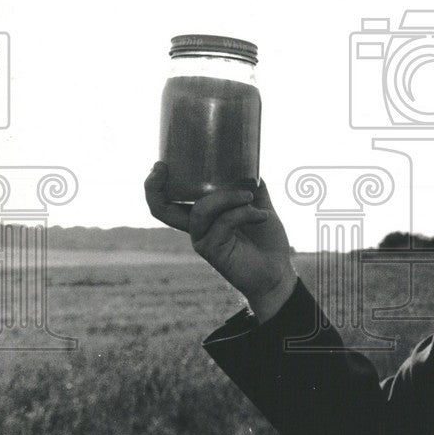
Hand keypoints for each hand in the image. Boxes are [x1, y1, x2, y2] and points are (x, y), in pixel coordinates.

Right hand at [144, 162, 297, 319]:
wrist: (278, 270)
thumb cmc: (266, 239)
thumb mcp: (260, 205)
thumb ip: (252, 187)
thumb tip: (251, 164)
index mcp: (203, 216)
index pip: (168, 202)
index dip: (156, 186)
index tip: (160, 165)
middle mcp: (197, 228)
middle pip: (161, 210)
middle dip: (155, 188)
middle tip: (161, 168)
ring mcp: (203, 240)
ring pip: (200, 210)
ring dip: (227, 197)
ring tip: (249, 196)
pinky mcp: (214, 251)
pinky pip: (224, 222)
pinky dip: (244, 212)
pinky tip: (262, 215)